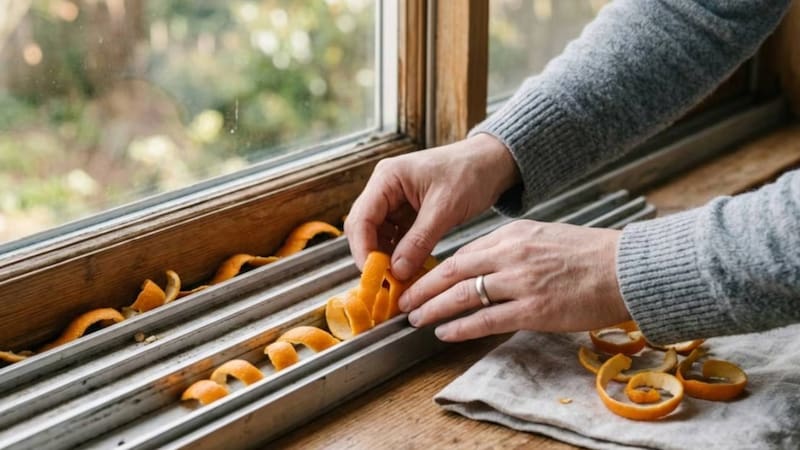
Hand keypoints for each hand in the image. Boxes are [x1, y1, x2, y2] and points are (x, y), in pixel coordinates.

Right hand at [345, 133, 519, 279]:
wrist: (491, 163)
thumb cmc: (470, 174)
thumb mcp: (445, 209)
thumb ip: (419, 241)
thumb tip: (396, 272)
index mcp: (387, 178)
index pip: (361, 218)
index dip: (363, 250)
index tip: (374, 277)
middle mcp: (384, 188)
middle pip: (363, 228)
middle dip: (372, 257)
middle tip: (384, 284)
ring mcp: (394, 201)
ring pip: (378, 236)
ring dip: (386, 259)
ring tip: (399, 282)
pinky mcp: (406, 213)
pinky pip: (395, 238)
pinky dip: (400, 255)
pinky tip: (409, 271)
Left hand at [398, 220, 629, 341]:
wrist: (626, 268)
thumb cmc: (589, 254)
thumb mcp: (543, 236)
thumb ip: (511, 248)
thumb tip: (482, 264)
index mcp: (513, 234)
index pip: (463, 252)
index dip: (436, 270)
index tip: (420, 280)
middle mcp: (511, 255)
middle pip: (453, 271)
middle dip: (423, 288)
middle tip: (404, 300)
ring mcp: (521, 282)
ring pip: (463, 295)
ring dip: (434, 308)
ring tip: (416, 318)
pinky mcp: (534, 309)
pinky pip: (486, 319)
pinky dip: (461, 327)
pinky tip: (445, 333)